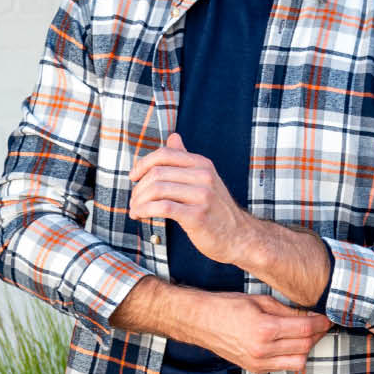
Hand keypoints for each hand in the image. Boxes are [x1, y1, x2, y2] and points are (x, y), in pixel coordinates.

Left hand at [129, 132, 252, 264]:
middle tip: (133, 200)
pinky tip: (140, 215)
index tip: (133, 177)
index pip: (164, 154)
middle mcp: (204, 176)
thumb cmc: (218, 211)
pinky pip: (162, 208)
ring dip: (139, 200)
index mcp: (202, 164)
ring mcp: (202, 196)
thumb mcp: (205, 179)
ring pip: (157, 190)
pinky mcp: (197, 216)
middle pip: (157, 173)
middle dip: (138, 187)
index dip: (142, 164)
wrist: (239, 237)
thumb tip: (173, 136)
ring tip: (135, 210)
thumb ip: (186, 159)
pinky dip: (145, 210)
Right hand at [191, 291, 331, 373]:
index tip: (327, 318)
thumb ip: (287, 311)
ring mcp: (258, 362)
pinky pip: (283, 366)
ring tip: (308, 335)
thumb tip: (310, 316)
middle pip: (305, 346)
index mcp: (265, 328)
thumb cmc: (228, 306)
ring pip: (298, 361)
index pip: (306, 329)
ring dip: (307, 348)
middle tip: (321, 325)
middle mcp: (262, 349)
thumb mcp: (261, 301)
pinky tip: (291, 344)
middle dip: (318, 335)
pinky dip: (292, 356)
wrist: (202, 322)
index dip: (321, 323)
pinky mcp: (255, 369)